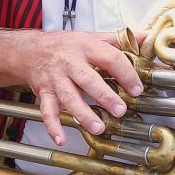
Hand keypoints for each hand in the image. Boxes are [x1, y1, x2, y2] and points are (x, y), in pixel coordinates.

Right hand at [20, 30, 143, 145]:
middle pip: (88, 79)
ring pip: (68, 96)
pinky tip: (61, 138)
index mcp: (86, 47)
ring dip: (83, 114)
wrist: (29, 50)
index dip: (125, 73)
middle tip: (120, 110)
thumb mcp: (91, 36)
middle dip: (104, 96)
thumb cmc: (65, 45)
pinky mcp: (44, 92)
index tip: (137, 88)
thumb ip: (118, 39)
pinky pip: (47, 110)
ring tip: (98, 128)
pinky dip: (52, 126)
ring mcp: (56, 78)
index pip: (109, 58)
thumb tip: (145, 37)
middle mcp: (70, 62)